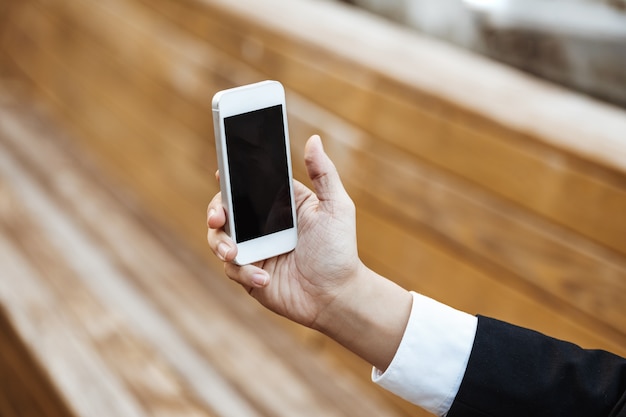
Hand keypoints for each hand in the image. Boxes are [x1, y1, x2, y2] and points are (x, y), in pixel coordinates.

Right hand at [207, 135, 362, 328]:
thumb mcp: (336, 207)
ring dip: (221, 244)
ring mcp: (254, 250)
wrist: (338, 296)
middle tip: (218, 218)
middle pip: (225, 211)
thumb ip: (324, 174)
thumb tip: (314, 139)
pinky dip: (244, 273)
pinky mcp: (249, 275)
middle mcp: (262, 226)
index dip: (230, 179)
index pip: (248, 186)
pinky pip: (233, 270)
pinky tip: (264, 279)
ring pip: (220, 239)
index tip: (221, 172)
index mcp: (279, 205)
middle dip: (214, 211)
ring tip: (233, 253)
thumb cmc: (340, 250)